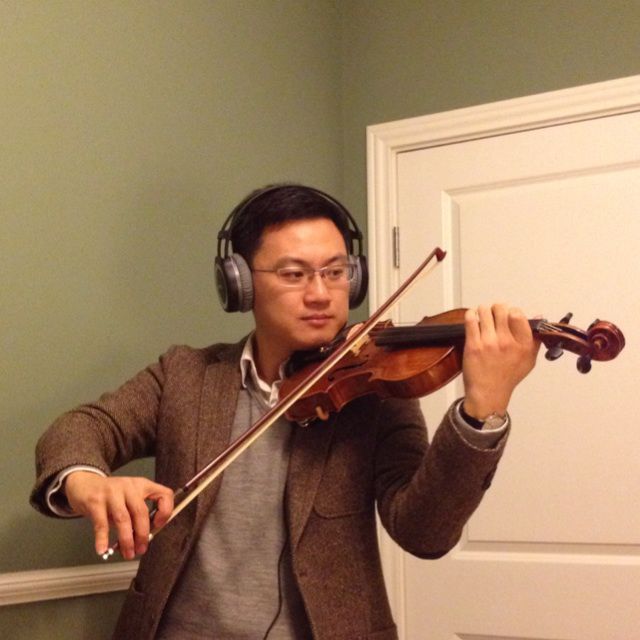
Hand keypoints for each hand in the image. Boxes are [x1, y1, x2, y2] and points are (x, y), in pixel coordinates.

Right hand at [64, 471, 173, 559]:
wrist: (84, 484)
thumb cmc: (110, 496)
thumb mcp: (128, 499)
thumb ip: (137, 515)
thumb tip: (142, 540)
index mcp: (142, 485)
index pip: (164, 494)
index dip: (165, 511)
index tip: (158, 526)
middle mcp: (129, 486)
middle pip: (141, 511)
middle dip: (142, 534)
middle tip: (141, 549)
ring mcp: (111, 492)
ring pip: (123, 518)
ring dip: (126, 539)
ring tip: (127, 553)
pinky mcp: (95, 501)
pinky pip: (101, 523)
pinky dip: (102, 539)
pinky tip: (103, 549)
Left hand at [462, 304, 539, 418]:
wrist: (489, 393)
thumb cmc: (507, 377)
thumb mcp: (529, 360)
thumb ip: (535, 338)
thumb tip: (539, 317)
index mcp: (524, 344)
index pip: (518, 314)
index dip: (511, 311)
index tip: (508, 315)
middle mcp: (508, 342)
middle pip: (500, 309)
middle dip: (496, 309)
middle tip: (493, 315)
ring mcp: (489, 343)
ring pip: (484, 311)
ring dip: (482, 311)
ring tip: (482, 317)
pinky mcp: (473, 345)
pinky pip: (470, 320)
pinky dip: (470, 315)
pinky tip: (472, 319)